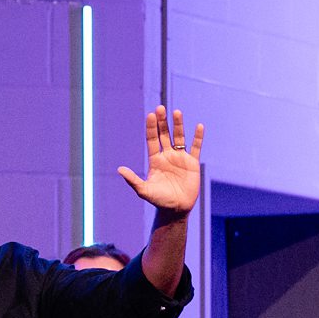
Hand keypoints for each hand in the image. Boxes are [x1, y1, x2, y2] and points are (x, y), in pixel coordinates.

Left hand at [116, 106, 204, 222]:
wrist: (176, 209)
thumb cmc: (159, 201)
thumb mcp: (144, 190)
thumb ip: (133, 180)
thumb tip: (119, 170)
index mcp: (155, 160)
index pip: (152, 139)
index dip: (151, 127)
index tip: (150, 115)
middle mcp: (167, 155)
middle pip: (164, 134)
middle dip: (162, 122)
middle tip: (160, 108)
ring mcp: (180, 158)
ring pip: (179, 137)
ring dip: (178, 125)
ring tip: (177, 112)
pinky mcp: (192, 163)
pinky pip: (195, 147)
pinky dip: (198, 137)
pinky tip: (199, 126)